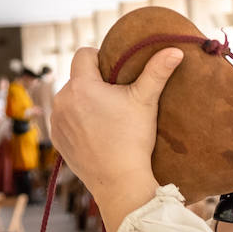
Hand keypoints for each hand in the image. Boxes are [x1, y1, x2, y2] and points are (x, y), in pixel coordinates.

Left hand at [51, 46, 180, 231]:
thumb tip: (176, 50)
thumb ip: (157, 71)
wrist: (119, 182)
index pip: (83, 54)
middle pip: (77, 78)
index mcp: (81, 86)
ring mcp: (56, 121)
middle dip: (94, 84)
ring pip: (70, 99)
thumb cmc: (133, 139)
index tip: (114, 73)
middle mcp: (62, 100)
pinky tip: (95, 133)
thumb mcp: (146, 101)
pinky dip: (76, 122)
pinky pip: (65, 120)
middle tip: (115, 100)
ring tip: (105, 118)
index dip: (100, 58)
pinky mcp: (57, 139)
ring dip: (83, 102)